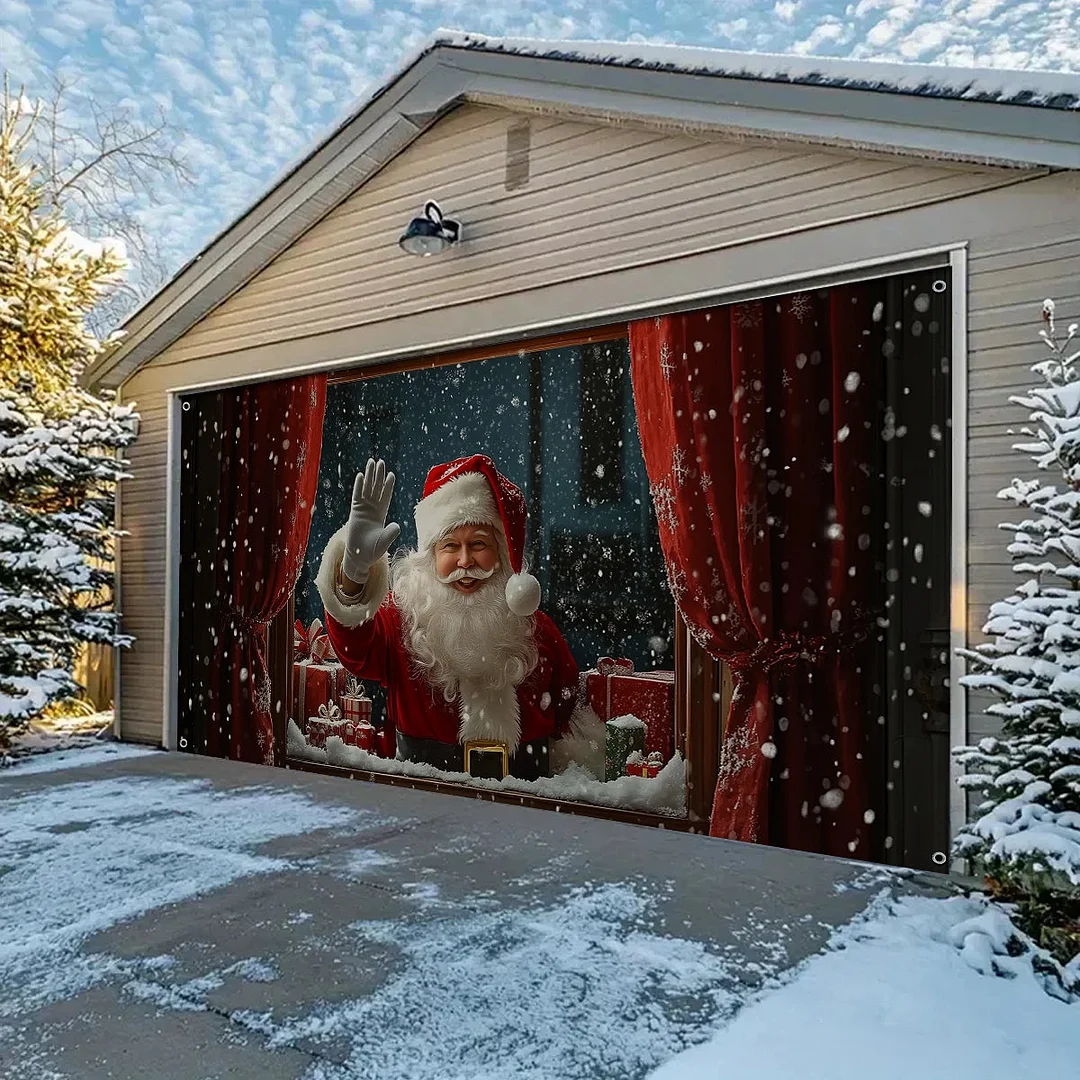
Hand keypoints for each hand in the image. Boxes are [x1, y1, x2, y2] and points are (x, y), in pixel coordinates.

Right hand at [341, 458, 399, 585]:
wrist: (360, 556)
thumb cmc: (373, 550)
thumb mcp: (385, 541)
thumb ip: (391, 532)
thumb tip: (397, 525)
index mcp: (381, 515)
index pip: (386, 496)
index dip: (388, 485)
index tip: (391, 474)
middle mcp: (373, 509)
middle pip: (376, 488)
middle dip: (378, 475)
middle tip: (380, 462)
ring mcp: (363, 510)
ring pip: (367, 489)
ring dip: (369, 476)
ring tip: (371, 463)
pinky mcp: (355, 512)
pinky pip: (357, 496)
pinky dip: (359, 486)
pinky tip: (361, 476)